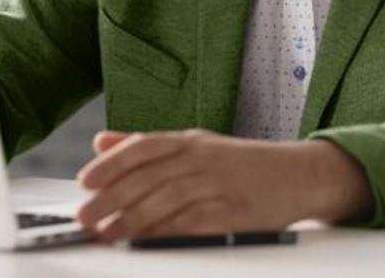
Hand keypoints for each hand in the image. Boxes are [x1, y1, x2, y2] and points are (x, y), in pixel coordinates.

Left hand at [74, 128, 371, 241]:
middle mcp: (203, 159)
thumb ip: (147, 146)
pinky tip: (147, 243)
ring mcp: (220, 186)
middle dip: (112, 199)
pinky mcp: (235, 213)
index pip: (143, 147)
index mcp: (190, 141)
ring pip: (168, 201)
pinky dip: (168, 233)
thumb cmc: (242, 163)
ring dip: (133, 220)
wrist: (299, 175)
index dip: (111, 164)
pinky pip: (195, 224)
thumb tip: (101, 143)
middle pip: (149, 178)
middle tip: (86, 217)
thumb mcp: (196, 145)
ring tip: (107, 234)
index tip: (85, 181)